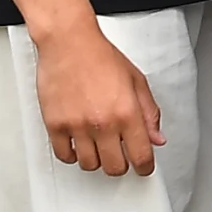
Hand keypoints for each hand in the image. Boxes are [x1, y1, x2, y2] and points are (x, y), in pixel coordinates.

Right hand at [32, 18, 163, 176]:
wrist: (69, 43)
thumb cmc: (101, 57)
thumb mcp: (137, 82)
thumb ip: (149, 114)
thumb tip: (156, 138)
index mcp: (127, 112)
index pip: (141, 156)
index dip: (145, 167)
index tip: (144, 168)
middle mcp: (103, 122)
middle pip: (115, 167)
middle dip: (121, 165)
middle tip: (121, 156)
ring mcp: (77, 125)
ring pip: (89, 164)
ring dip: (97, 159)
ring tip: (99, 147)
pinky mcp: (55, 124)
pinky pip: (64, 155)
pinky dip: (73, 155)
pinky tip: (79, 145)